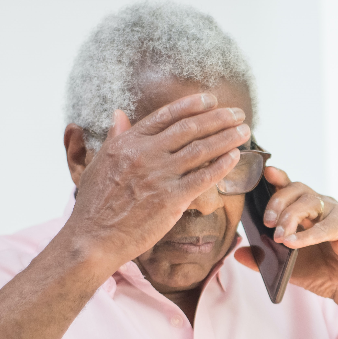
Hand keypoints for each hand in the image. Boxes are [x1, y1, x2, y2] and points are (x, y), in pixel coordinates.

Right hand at [63, 93, 249, 269]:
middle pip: (190, 128)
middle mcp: (145, 154)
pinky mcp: (172, 199)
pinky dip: (222, 165)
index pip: (166, 116)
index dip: (192, 105)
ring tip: (244, 131)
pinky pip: (204, 177)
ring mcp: (160, 176)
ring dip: (227, 137)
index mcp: (128, 143)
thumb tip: (119, 114)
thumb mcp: (98, 163)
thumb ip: (114, 137)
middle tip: (237, 112)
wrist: (93, 239)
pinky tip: (234, 157)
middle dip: (218, 117)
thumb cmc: (94, 205)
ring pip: (201, 149)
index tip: (210, 99)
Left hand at [233, 167, 337, 305]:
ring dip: (289, 217)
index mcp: (305, 210)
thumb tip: (237, 252)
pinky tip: (293, 243)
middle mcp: (320, 206)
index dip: (276, 177)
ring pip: (308, 202)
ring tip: (279, 237)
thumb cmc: (324, 273)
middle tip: (266, 221)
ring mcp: (334, 213)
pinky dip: (307, 235)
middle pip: (296, 188)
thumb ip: (264, 259)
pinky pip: (324, 225)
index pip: (288, 187)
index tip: (264, 174)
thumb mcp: (287, 266)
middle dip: (277, 201)